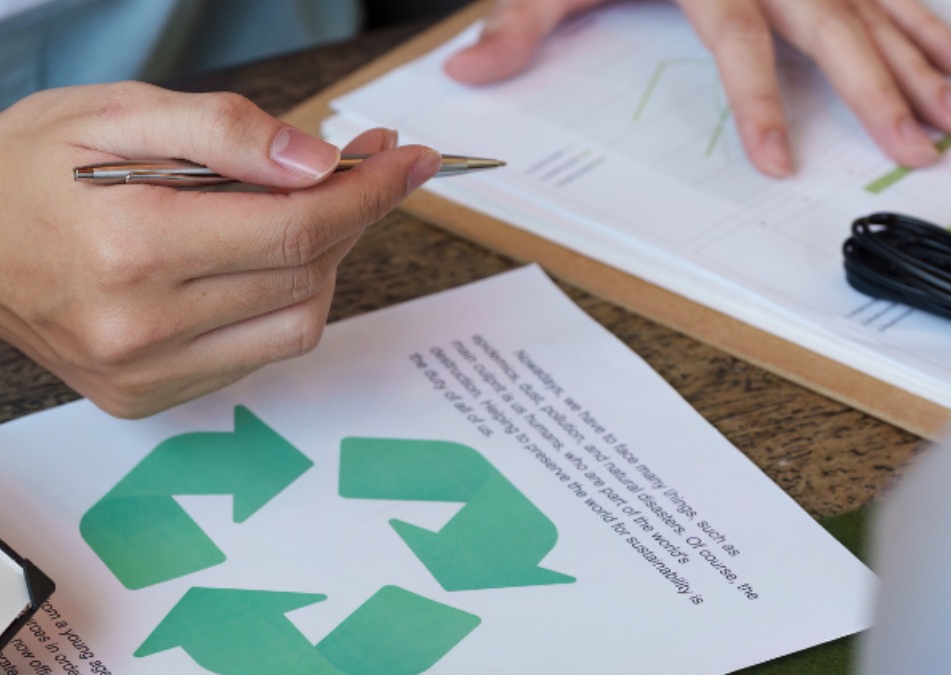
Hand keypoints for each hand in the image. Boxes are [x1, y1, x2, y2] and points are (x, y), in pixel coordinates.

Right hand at [0, 82, 439, 416]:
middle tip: (354, 168)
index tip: (407, 160)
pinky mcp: (140, 399)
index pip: (296, 231)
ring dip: (319, 265)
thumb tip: (321, 162)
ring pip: (293, 326)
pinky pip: (252, 354)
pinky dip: (276, 303)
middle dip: (349, 217)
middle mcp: (136, 329)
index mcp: (128, 246)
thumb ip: (227, 133)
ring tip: (296, 213)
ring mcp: (138, 376)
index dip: (368, 192)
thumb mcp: (120, 112)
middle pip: (305, 278)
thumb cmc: (24, 165)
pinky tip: (249, 261)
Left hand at [444, 0, 950, 176]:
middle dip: (879, 88)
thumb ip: (515, 24)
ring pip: (880, 2)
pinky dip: (924, 23)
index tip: (778, 160)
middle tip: (915, 147)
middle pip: (835, 24)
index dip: (762, 102)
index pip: (742, 43)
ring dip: (923, 59)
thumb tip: (465, 71)